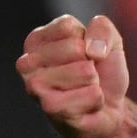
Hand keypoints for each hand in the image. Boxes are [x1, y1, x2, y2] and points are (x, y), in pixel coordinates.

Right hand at [16, 13, 130, 137]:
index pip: (67, 26)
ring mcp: (35, 87)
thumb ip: (102, 28)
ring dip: (94, 83)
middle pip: (76, 48)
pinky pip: (92, 94)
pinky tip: (86, 106)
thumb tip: (92, 50)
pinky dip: (98, 100)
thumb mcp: (109, 41)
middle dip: (92, 63)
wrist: (108, 111)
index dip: (88, 40)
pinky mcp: (50, 108)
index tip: (84, 55)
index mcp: (36, 40)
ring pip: (85, 71)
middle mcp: (27, 63)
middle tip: (86, 77)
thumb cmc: (102, 72)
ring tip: (84, 90)